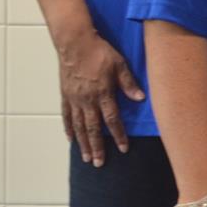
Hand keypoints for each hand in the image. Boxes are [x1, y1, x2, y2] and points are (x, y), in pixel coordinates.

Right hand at [57, 28, 143, 165]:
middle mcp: (87, 100)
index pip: (112, 120)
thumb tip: (140, 98)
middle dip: (98, 147)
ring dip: (83, 143)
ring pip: (79, 126)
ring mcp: (75, 99)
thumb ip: (129, 83)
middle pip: (93, 129)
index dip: (119, 135)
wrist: (75, 43)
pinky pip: (66, 116)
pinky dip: (69, 129)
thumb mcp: (120, 65)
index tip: (124, 148)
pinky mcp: (66, 95)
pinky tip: (71, 139)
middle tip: (99, 163)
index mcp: (103, 93)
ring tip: (86, 158)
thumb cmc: (101, 52)